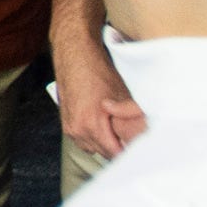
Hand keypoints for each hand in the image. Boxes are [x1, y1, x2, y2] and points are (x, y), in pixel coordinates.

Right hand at [51, 29, 150, 159]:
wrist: (75, 53)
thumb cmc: (98, 70)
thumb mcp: (121, 95)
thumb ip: (129, 120)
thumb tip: (141, 135)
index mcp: (91, 124)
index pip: (115, 153)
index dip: (129, 151)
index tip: (139, 147)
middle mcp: (77, 129)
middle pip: (103, 153)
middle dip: (117, 147)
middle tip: (131, 138)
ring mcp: (69, 126)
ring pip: (92, 148)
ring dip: (104, 143)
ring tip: (116, 130)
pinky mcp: (65, 122)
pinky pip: (82, 140)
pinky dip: (93, 136)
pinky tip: (102, 124)